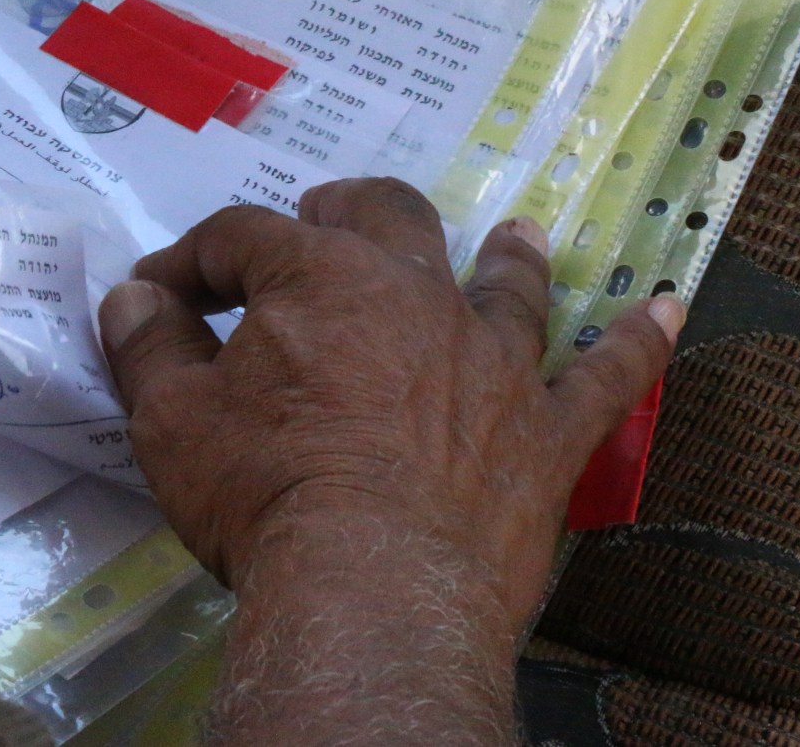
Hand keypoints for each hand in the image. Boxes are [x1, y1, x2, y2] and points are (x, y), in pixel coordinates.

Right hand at [99, 177, 681, 632]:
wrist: (373, 588)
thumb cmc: (264, 498)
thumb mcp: (173, 422)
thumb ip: (151, 349)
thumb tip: (133, 299)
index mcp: (320, 280)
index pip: (246, 238)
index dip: (196, 258)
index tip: (162, 293)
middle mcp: (416, 296)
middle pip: (386, 219)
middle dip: (345, 212)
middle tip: (326, 218)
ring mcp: (495, 358)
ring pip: (506, 282)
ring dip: (506, 256)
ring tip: (518, 235)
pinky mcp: (549, 428)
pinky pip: (607, 375)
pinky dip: (636, 341)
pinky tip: (666, 308)